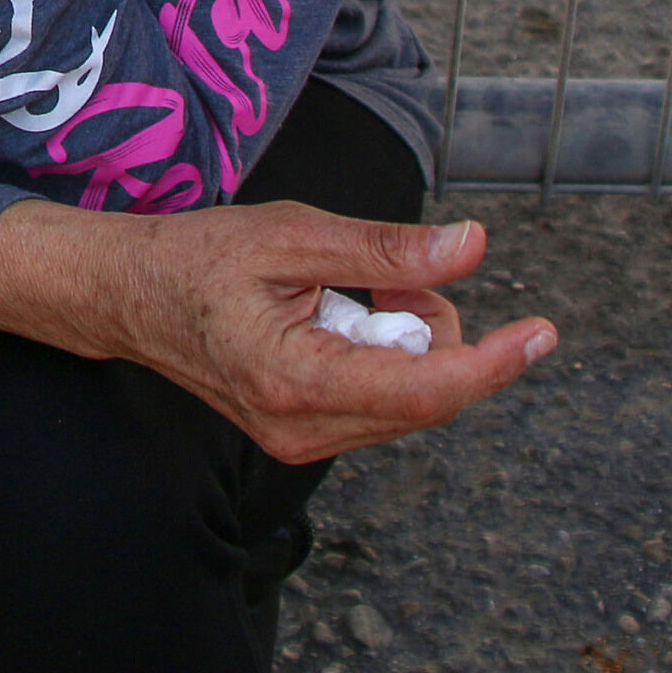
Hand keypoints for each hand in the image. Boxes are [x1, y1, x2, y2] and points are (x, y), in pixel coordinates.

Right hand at [0, 197, 558, 465]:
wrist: (129, 297)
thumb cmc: (200, 257)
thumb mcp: (296, 232)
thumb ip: (389, 251)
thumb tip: (473, 248)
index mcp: (297, 377)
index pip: (425, 390)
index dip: (493, 362)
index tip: (542, 332)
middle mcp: (301, 427)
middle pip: (425, 396)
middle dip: (434, 332)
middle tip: (384, 273)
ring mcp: (299, 440)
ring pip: (408, 404)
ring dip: (407, 344)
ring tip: (351, 292)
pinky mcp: (299, 434)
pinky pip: (380, 406)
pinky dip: (384, 359)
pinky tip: (343, 319)